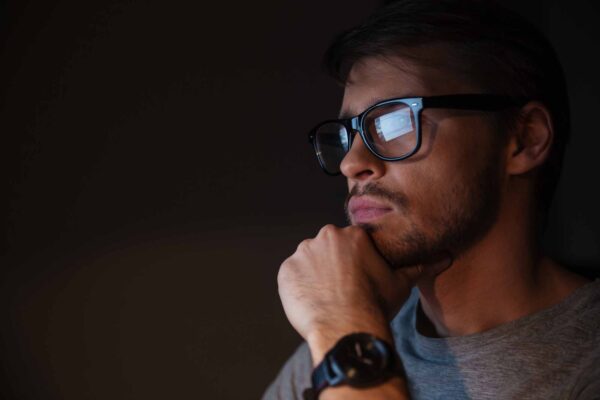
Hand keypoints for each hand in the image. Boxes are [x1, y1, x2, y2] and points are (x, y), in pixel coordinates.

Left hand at [277, 224, 449, 360]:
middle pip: (327, 249)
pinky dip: (298, 286)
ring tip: (327, 297)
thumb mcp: (401, 283)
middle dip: (332, 265)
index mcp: (354, 235)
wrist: (347, 328)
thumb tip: (447, 257)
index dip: (353, 263)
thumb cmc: (375, 305)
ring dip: (314, 274)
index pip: (349, 243)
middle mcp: (326, 237)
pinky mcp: (286, 270)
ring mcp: (304, 252)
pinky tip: (313, 301)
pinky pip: (291, 275)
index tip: (355, 279)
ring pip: (308, 260)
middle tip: (341, 289)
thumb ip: (420, 266)